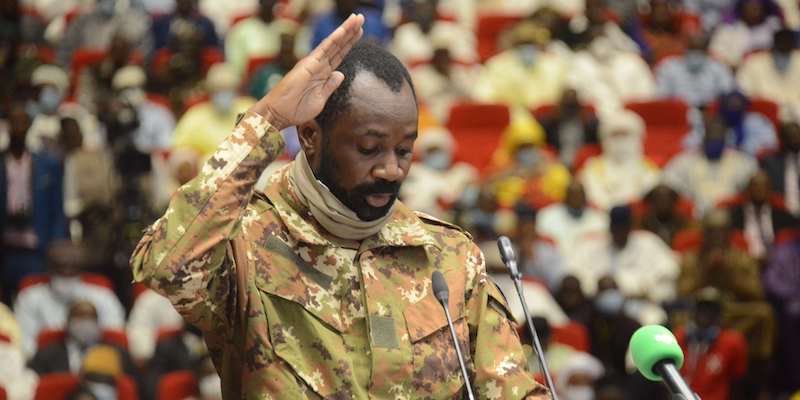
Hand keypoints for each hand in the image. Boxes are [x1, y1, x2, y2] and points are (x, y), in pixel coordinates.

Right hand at [249, 13, 363, 129]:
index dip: (350, 42)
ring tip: (357, 19)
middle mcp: (319, 65)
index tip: (360, 31)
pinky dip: (334, 40)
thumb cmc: (297, 108)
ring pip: (333, 44)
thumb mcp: (321, 99)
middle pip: (338, 45)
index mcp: (323, 73)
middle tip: (361, 18)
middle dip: (350, 32)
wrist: (279, 114)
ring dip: (345, 31)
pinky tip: (343, 31)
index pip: (339, 54)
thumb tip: (340, 74)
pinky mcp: (308, 64)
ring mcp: (313, 63)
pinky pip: (323, 50)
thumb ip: (330, 85)